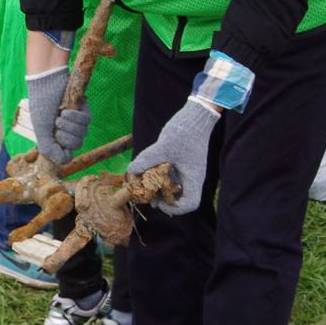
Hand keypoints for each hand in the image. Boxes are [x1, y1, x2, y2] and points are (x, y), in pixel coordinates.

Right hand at [25, 67, 89, 165]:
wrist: (46, 84)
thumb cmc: (41, 106)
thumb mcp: (41, 130)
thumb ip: (49, 148)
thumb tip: (65, 162)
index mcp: (56, 138)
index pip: (67, 155)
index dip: (65, 152)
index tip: (57, 143)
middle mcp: (67, 131)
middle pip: (77, 145)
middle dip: (67, 137)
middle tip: (57, 126)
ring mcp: (76, 122)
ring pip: (83, 134)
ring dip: (70, 125)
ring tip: (60, 116)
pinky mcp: (84, 111)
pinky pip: (86, 121)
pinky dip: (76, 117)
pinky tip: (66, 111)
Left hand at [127, 98, 220, 215]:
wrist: (195, 116)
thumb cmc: (185, 131)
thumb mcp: (163, 147)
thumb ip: (147, 159)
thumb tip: (131, 171)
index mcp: (193, 177)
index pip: (191, 203)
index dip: (176, 209)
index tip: (160, 203)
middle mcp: (191, 176)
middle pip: (179, 198)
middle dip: (162, 199)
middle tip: (147, 194)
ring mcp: (186, 170)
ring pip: (173, 187)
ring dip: (158, 188)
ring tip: (144, 183)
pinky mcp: (180, 163)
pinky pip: (169, 176)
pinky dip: (158, 177)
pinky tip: (147, 170)